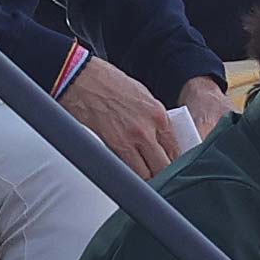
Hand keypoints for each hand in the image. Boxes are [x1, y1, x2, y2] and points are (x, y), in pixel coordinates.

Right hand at [65, 57, 186, 179]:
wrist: (81, 78)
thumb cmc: (108, 83)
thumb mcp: (143, 97)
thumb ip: (154, 119)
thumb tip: (160, 136)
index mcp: (159, 116)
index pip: (178, 149)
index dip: (177, 162)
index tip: (175, 168)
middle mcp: (148, 129)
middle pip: (166, 164)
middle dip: (165, 174)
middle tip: (163, 180)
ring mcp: (130, 139)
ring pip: (147, 173)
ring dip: (148, 179)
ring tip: (147, 182)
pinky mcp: (112, 145)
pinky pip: (126, 169)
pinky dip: (129, 175)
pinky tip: (130, 176)